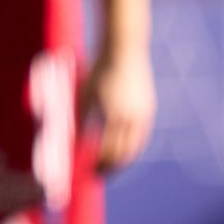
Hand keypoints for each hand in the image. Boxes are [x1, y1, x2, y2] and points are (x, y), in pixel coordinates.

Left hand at [79, 47, 154, 172]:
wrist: (125, 50)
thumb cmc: (99, 70)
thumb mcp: (86, 93)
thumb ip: (82, 116)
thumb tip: (75, 138)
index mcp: (115, 115)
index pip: (108, 150)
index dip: (99, 162)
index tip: (88, 169)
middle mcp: (132, 118)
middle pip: (124, 153)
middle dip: (111, 166)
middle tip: (99, 173)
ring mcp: (144, 115)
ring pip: (135, 146)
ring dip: (122, 158)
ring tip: (109, 164)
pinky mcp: (148, 110)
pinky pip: (140, 135)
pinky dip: (130, 145)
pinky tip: (120, 147)